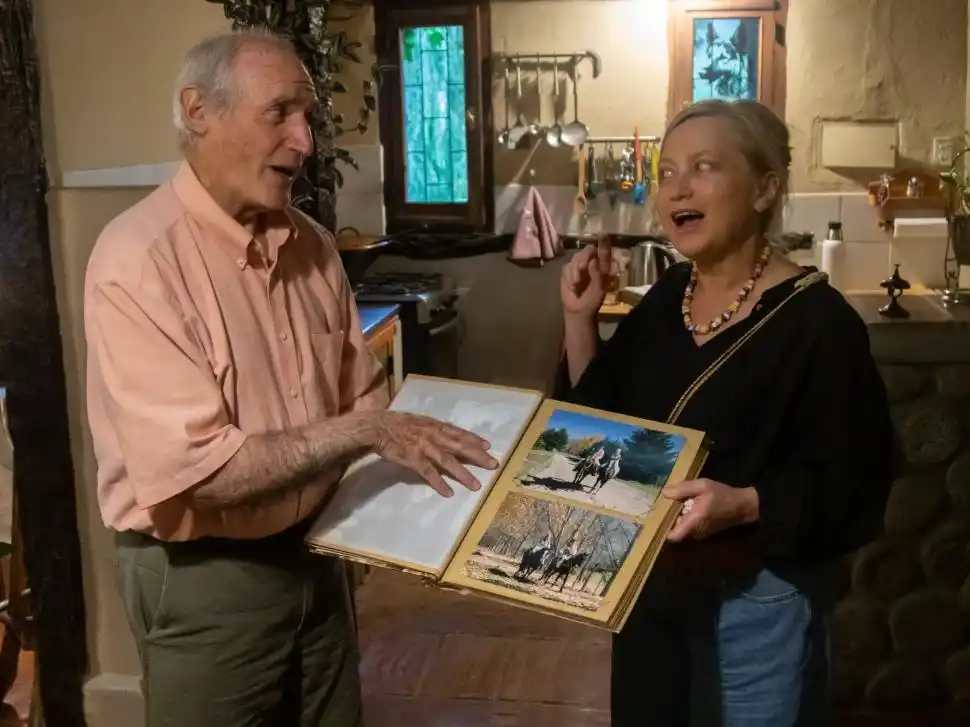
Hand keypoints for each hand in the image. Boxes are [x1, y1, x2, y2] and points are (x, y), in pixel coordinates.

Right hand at [370, 412, 498, 496]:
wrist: (377, 427)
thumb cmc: (396, 424)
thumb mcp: (418, 421)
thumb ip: (432, 428)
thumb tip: (445, 433)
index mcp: (435, 426)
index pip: (459, 433)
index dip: (474, 439)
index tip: (488, 446)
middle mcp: (434, 436)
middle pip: (460, 447)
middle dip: (478, 456)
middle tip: (493, 465)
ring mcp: (425, 448)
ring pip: (448, 462)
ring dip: (463, 474)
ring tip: (476, 485)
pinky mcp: (414, 459)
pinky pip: (429, 473)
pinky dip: (439, 483)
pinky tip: (448, 493)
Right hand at [561, 235, 613, 316]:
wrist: (578, 310)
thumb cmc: (593, 301)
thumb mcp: (599, 289)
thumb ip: (597, 274)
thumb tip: (592, 261)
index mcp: (602, 266)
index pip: (604, 252)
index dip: (603, 243)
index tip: (602, 234)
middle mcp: (591, 263)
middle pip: (587, 251)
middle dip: (583, 257)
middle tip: (582, 267)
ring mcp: (578, 266)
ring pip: (576, 258)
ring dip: (575, 270)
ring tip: (576, 283)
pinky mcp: (567, 271)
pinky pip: (567, 267)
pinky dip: (569, 276)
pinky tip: (572, 286)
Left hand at [662, 478, 758, 541]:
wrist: (742, 506)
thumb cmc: (722, 495)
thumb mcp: (703, 486)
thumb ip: (683, 489)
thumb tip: (664, 493)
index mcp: (694, 521)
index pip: (673, 536)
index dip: (663, 529)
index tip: (657, 516)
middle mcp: (696, 531)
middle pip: (675, 529)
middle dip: (670, 517)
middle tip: (666, 503)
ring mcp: (700, 533)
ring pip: (682, 527)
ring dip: (678, 516)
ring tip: (677, 502)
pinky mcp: (704, 531)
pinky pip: (689, 526)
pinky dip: (686, 517)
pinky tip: (688, 505)